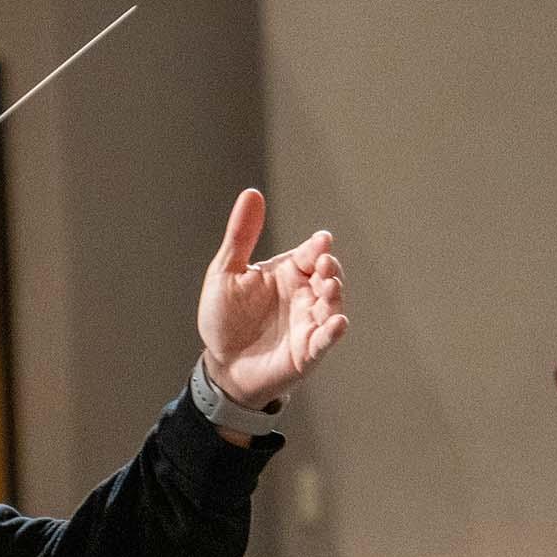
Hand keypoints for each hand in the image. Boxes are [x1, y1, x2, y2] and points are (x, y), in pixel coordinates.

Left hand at [196, 188, 347, 408]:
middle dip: (329, 269)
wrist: (220, 364)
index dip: (318, 246)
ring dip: (334, 295)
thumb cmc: (225, 319)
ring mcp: (309, 322)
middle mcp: (304, 294)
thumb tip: (251, 193)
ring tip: (329, 287)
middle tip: (322, 265)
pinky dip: (332, 332)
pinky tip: (336, 323)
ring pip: (332, 305)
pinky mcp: (308, 351)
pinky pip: (325, 340)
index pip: (311, 252)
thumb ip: (241, 236)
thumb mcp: (226, 273)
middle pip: (328, 275)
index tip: (321, 241)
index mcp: (288, 272)